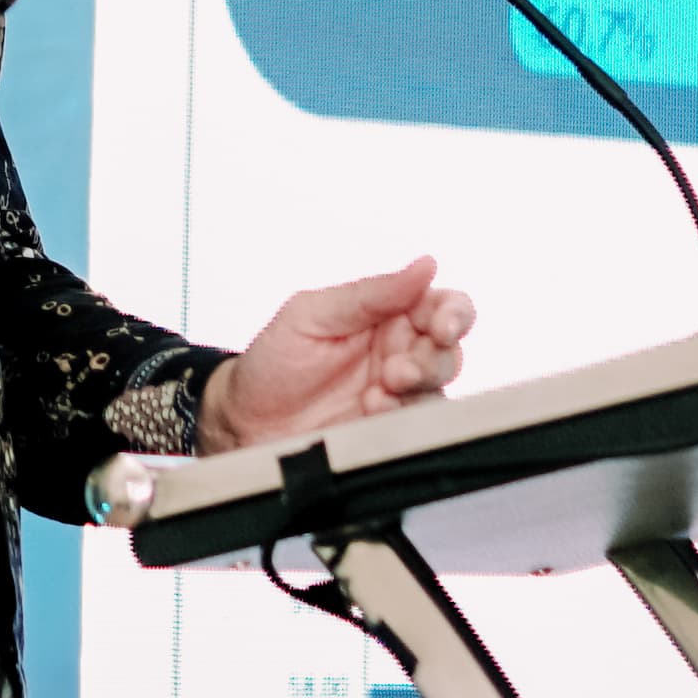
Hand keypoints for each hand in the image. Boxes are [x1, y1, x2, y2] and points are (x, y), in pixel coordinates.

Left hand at [198, 258, 474, 453]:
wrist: (243, 420)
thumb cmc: (274, 361)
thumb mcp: (312, 314)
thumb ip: (371, 293)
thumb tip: (426, 265)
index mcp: (387, 316)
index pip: (442, 307)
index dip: (454, 314)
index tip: (441, 326)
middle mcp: (401, 354)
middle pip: (449, 352)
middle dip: (432, 360)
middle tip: (397, 370)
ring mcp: (397, 396)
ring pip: (439, 390)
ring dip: (418, 390)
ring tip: (379, 394)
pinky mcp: (389, 432)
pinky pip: (419, 427)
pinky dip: (404, 418)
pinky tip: (373, 412)